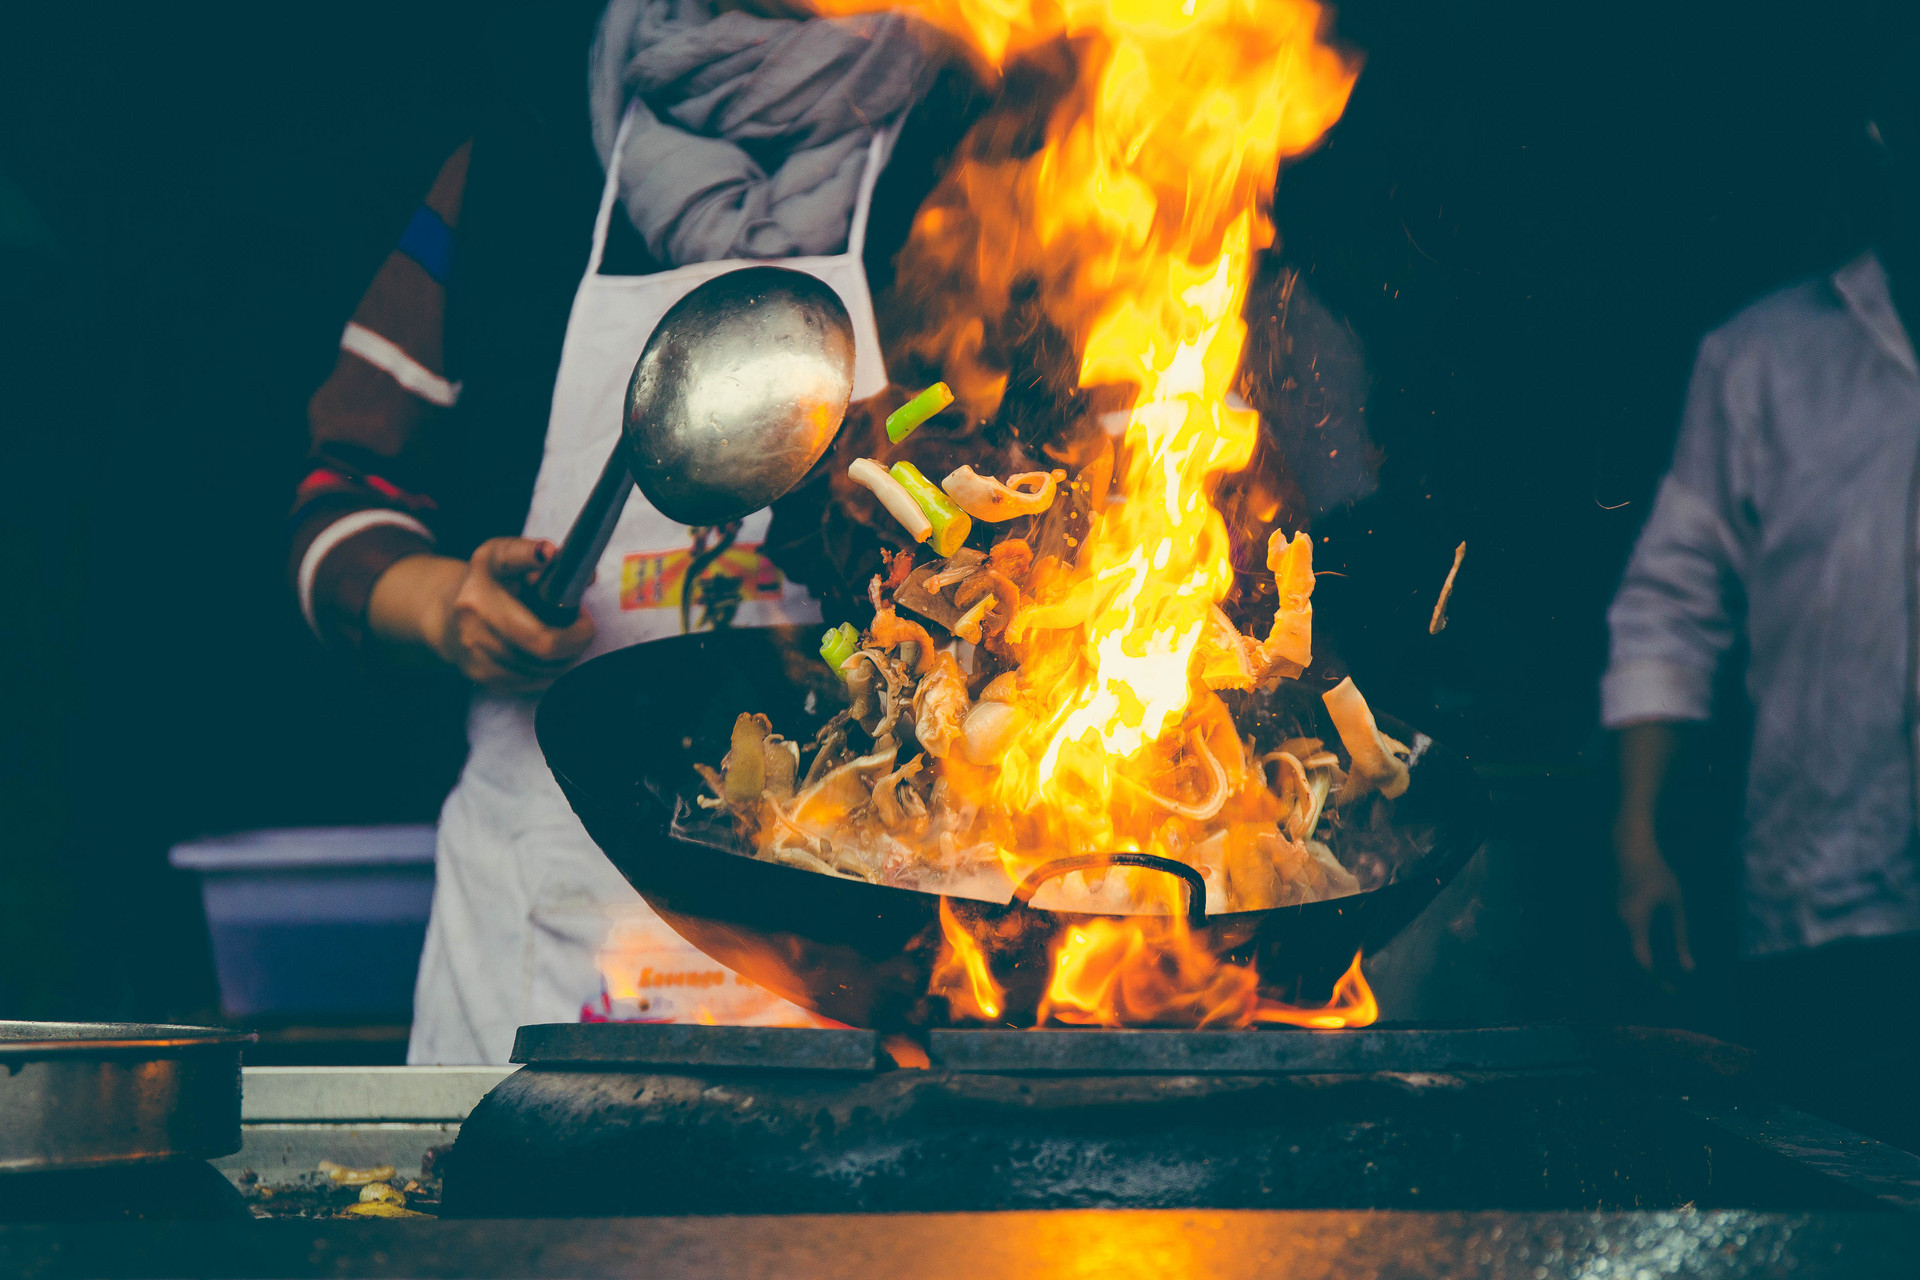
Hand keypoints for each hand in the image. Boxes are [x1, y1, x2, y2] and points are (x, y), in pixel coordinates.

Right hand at [368, 539, 594, 693]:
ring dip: (567, 656)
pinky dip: (552, 671)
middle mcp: (473, 620)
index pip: (517, 583)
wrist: (446, 615)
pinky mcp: (483, 678)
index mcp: (481, 586)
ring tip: (566, 636)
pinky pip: (535, 683)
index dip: (541, 577)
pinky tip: (550, 655)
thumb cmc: (487, 583)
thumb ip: (529, 553)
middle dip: (576, 639)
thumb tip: (555, 555)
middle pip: (544, 644)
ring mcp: (475, 654)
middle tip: (583, 626)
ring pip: (544, 668)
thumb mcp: (503, 555)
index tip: (572, 594)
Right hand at [1614, 823, 1694, 974]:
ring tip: (1663, 974)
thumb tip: (1689, 968)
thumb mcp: (1675, 904)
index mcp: (1634, 923)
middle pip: (1630, 961)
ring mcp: (1611, 919)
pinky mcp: (1612, 913)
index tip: (1673, 990)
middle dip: (1650, 977)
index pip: (1643, 962)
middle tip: (1671, 988)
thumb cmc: (1657, 873)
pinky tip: (1652, 952)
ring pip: (1624, 951)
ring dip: (1643, 965)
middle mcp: (1617, 925)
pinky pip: (1622, 940)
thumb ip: (1681, 937)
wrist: (1629, 848)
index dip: (1657, 979)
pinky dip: (1637, 951)